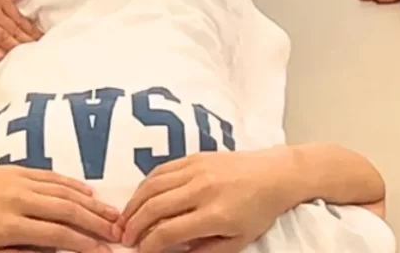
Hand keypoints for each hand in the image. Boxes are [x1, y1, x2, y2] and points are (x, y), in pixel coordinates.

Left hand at [0, 166, 121, 252]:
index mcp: (9, 224)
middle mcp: (19, 199)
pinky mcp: (18, 169)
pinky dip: (73, 184)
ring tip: (111, 214)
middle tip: (118, 233)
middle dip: (96, 223)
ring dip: (91, 203)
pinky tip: (88, 192)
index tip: (103, 252)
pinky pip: (52, 176)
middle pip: (67, 210)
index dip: (83, 244)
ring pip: (64, 191)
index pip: (56, 235)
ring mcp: (20, 180)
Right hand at [118, 150, 295, 252]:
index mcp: (213, 214)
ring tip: (126, 219)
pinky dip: (146, 184)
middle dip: (134, 225)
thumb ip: (205, 251)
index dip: (148, 245)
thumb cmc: (258, 211)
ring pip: (153, 185)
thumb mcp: (237, 242)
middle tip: (125, 238)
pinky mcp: (195, 156)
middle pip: (155, 207)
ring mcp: (197, 169)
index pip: (168, 231)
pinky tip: (140, 197)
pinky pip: (162, 169)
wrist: (274, 174)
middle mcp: (201, 189)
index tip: (140, 252)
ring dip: (134, 203)